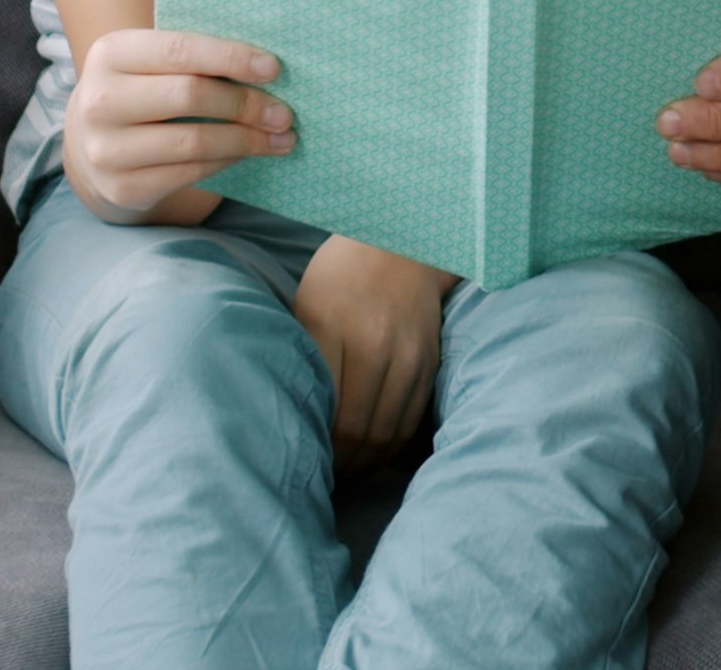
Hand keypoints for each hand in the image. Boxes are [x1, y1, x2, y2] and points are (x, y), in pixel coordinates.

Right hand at [62, 27, 291, 220]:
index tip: (273, 69)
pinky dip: (227, 160)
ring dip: (246, 139)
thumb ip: (194, 56)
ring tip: (281, 137)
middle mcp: (100, 100)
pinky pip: (190, 172)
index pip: (180, 50)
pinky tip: (248, 152)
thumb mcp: (149, 62)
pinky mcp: (122, 188)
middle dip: (245, 104)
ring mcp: (107, 149)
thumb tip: (267, 68)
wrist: (88, 142)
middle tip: (283, 112)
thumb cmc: (139, 89)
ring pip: (194, 141)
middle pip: (190, 96)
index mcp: (111, 54)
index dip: (231, 58)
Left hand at [291, 235, 452, 465]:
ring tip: (347, 469)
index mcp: (331, 327)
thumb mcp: (305, 308)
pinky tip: (373, 452)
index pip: (326, 412)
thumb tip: (292, 419)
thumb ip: (302, 360)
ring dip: (366, 462)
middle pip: (358, 430)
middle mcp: (373, 343)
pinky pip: (410, 420)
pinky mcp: (428, 362)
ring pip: (387, 432)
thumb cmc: (339, 277)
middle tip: (324, 475)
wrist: (401, 244)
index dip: (318, 447)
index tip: (304, 459)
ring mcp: (407, 354)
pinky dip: (391, 445)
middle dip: (340, 464)